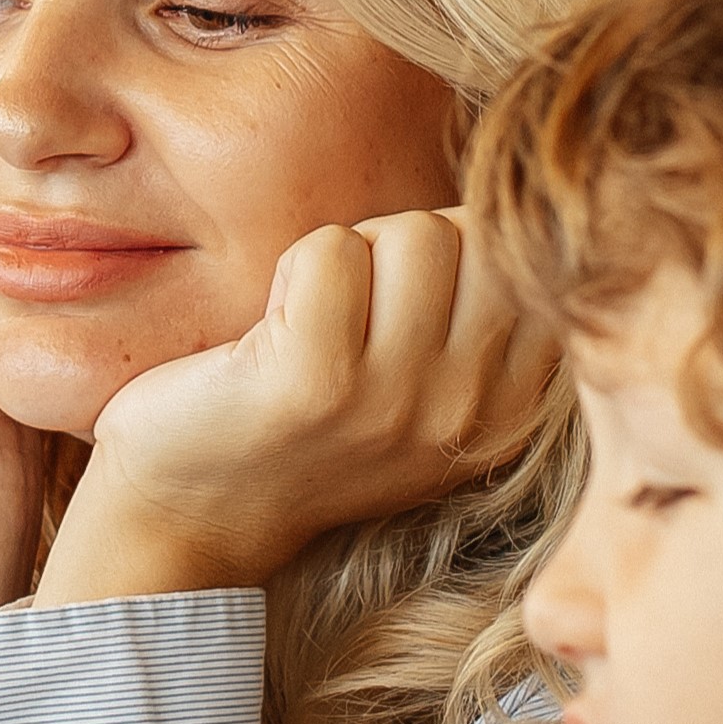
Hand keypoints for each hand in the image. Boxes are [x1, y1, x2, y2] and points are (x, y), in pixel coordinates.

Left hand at [37, 208, 551, 603]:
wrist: (194, 516)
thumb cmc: (309, 433)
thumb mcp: (430, 396)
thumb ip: (486, 318)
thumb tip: (516, 207)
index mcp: (507, 412)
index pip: (528, 264)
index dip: (458, 253)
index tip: (402, 311)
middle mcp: (466, 414)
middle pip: (476, 237)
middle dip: (406, 246)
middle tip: (352, 312)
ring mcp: (395, 402)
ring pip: (415, 233)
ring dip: (351, 254)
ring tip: (314, 322)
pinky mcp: (315, 381)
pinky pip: (331, 249)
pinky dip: (293, 269)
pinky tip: (273, 332)